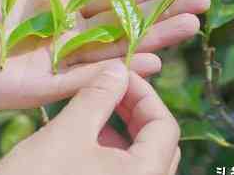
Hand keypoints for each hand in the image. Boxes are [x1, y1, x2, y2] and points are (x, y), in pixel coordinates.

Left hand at [0, 0, 209, 115]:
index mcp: (56, 11)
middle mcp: (64, 37)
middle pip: (122, 24)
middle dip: (162, 15)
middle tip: (203, 6)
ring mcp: (57, 63)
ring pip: (114, 50)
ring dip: (153, 39)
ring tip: (191, 27)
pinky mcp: (43, 87)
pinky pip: (88, 78)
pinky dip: (119, 69)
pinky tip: (152, 60)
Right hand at [0, 64, 180, 174]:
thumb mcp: (68, 132)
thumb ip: (98, 96)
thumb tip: (119, 69)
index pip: (165, 126)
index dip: (144, 94)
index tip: (118, 75)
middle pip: (157, 143)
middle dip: (133, 110)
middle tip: (108, 88)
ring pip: (138, 158)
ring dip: (120, 129)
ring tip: (91, 109)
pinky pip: (122, 173)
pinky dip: (108, 150)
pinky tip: (82, 138)